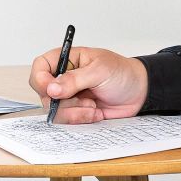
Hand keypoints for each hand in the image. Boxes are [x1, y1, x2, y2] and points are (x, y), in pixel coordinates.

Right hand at [28, 46, 147, 123]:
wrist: (140, 92)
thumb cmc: (122, 73)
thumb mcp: (99, 70)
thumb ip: (74, 79)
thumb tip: (51, 89)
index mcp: (66, 60)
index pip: (40, 67)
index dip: (41, 80)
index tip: (53, 91)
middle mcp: (63, 78)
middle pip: (44, 93)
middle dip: (64, 101)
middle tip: (84, 98)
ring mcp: (69, 96)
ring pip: (55, 110)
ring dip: (75, 111)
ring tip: (93, 105)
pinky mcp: (76, 111)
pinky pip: (68, 120)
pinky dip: (82, 118)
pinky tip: (96, 111)